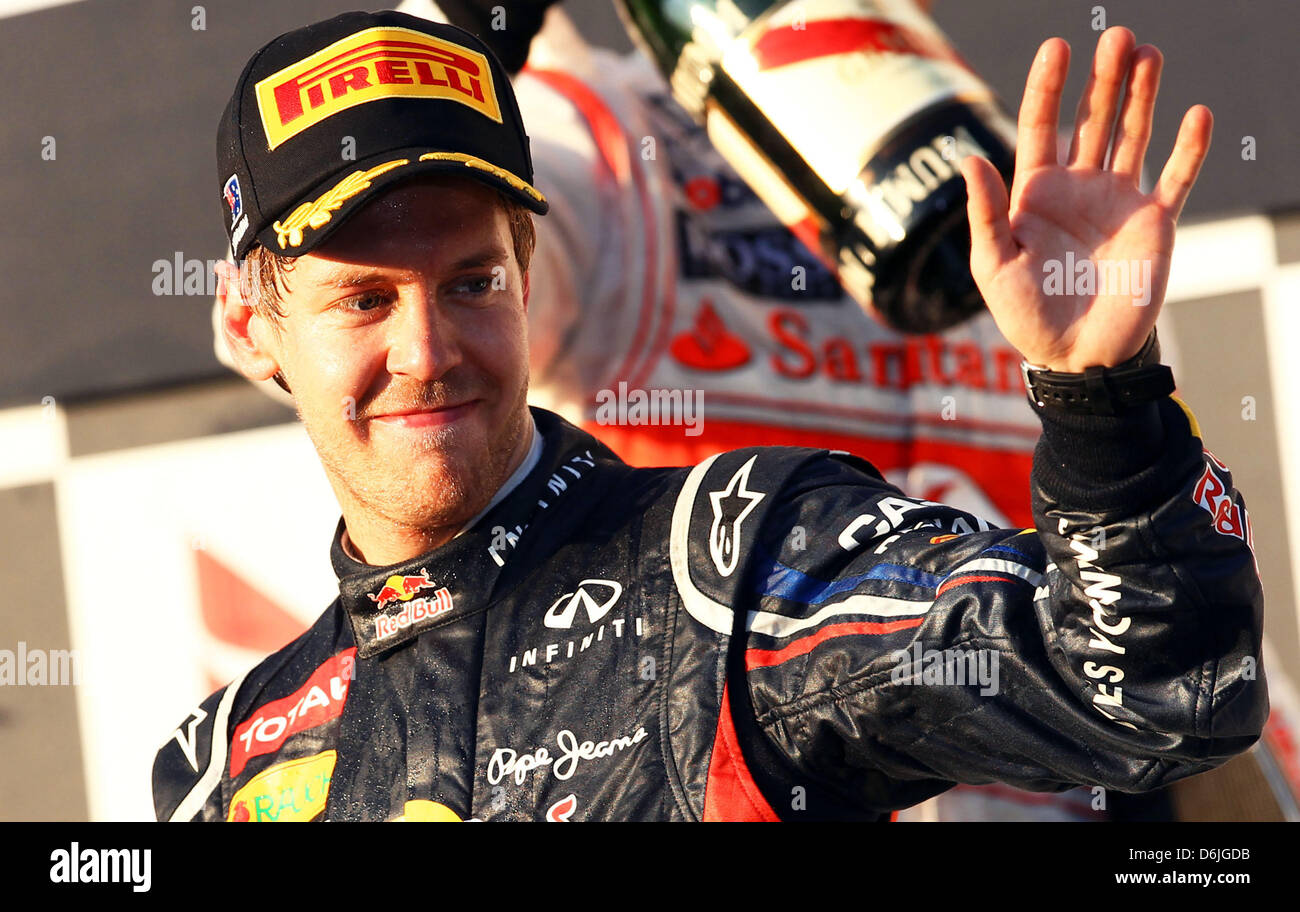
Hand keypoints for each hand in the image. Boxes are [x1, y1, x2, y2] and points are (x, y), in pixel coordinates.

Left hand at [960, 27, 1211, 371]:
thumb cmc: (1026, 314)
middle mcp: (1079, 189)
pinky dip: (1188, 149)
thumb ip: (984, 214)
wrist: (1074, 358)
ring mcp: (1119, 203)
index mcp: (1035, 194)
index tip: (1057, 46)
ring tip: (1148, 52)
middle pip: (1093, 120)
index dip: (1048, 86)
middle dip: (1104, 79)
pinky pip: (1176, 179)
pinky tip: (1196, 114)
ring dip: (1142, 96)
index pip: (1041, 127)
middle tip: (1118, 35)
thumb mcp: (993, 265)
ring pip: (1132, 136)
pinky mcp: (1155, 225)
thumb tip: (969, 160)